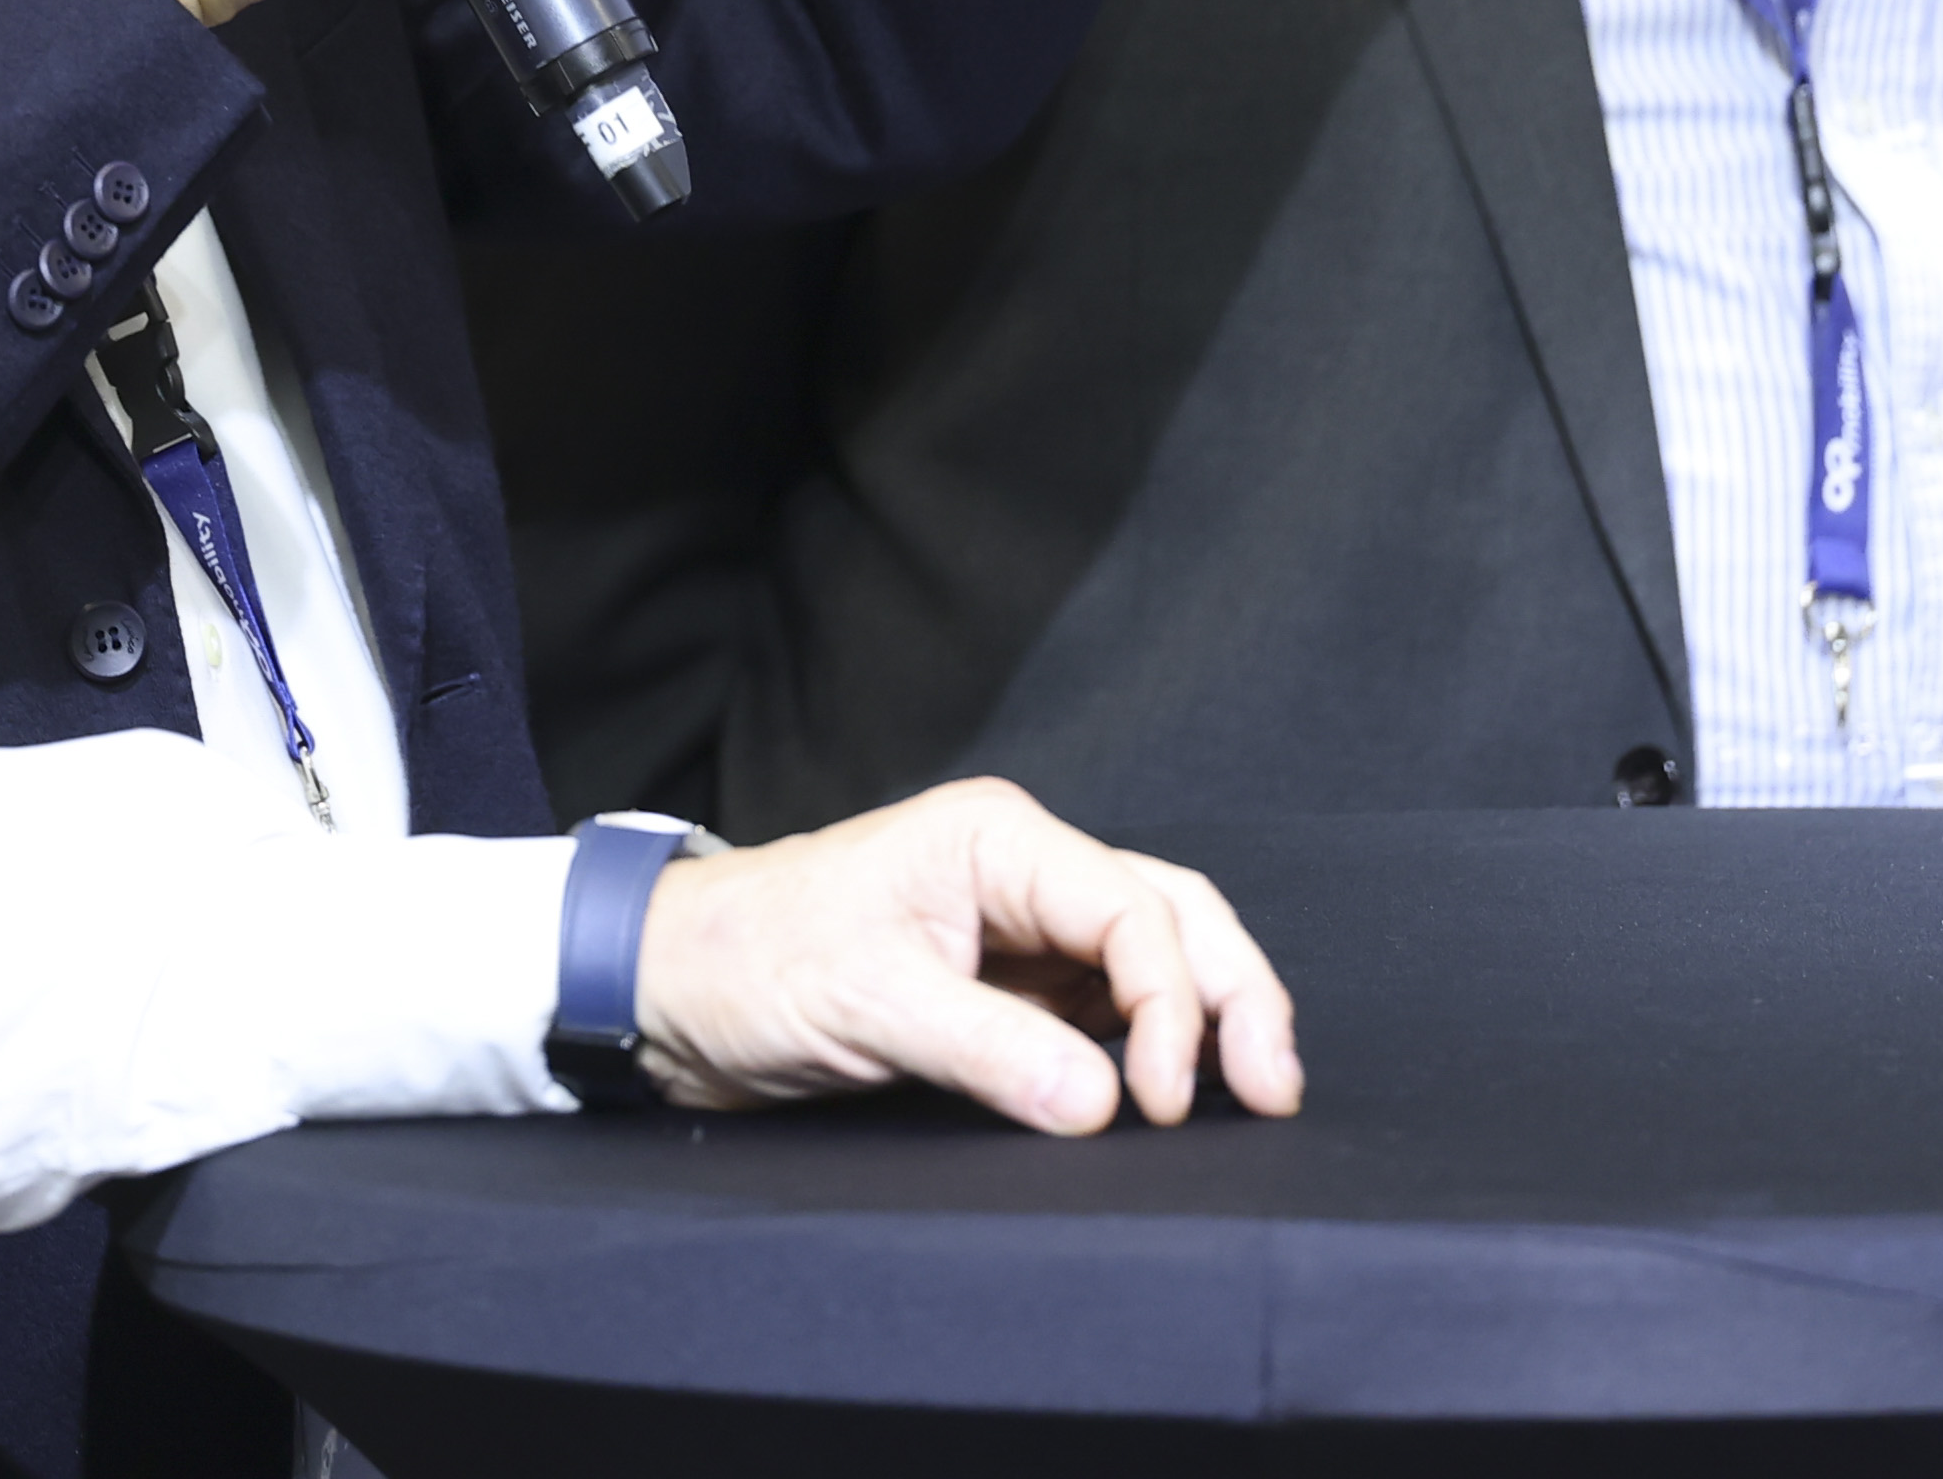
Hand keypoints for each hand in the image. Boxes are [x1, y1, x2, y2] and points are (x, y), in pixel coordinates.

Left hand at [631, 775, 1301, 1132]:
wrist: (668, 987)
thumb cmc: (747, 961)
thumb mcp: (865, 1004)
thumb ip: (989, 1050)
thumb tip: (1103, 1102)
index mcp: (998, 841)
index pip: (1134, 911)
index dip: (1173, 1006)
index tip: (1159, 1101)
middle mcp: (1024, 872)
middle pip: (1176, 919)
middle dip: (1237, 998)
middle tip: (1275, 1092)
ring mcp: (1020, 931)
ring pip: (1156, 962)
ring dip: (1210, 1022)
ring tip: (1252, 1098)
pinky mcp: (1006, 990)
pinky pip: (1107, 1012)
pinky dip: (1153, 1051)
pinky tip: (1175, 1101)